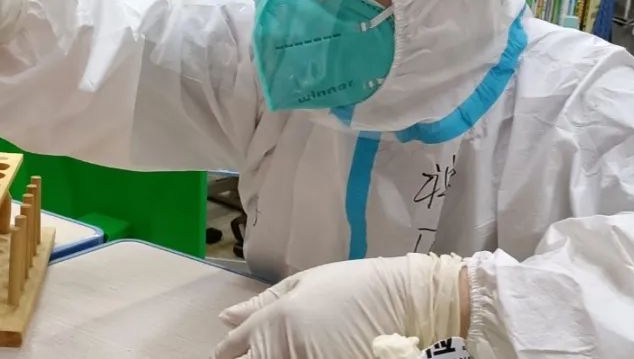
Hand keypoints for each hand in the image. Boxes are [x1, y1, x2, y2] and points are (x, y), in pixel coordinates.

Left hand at [212, 254, 466, 358]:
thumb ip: (262, 304)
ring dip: (277, 357)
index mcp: (275, 322)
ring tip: (297, 346)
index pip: (233, 349)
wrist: (409, 304)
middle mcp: (284, 350)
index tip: (230, 355)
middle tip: (272, 347)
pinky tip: (310, 353)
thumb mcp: (306, 283)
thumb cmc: (356, 286)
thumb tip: (225, 319)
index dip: (228, 353)